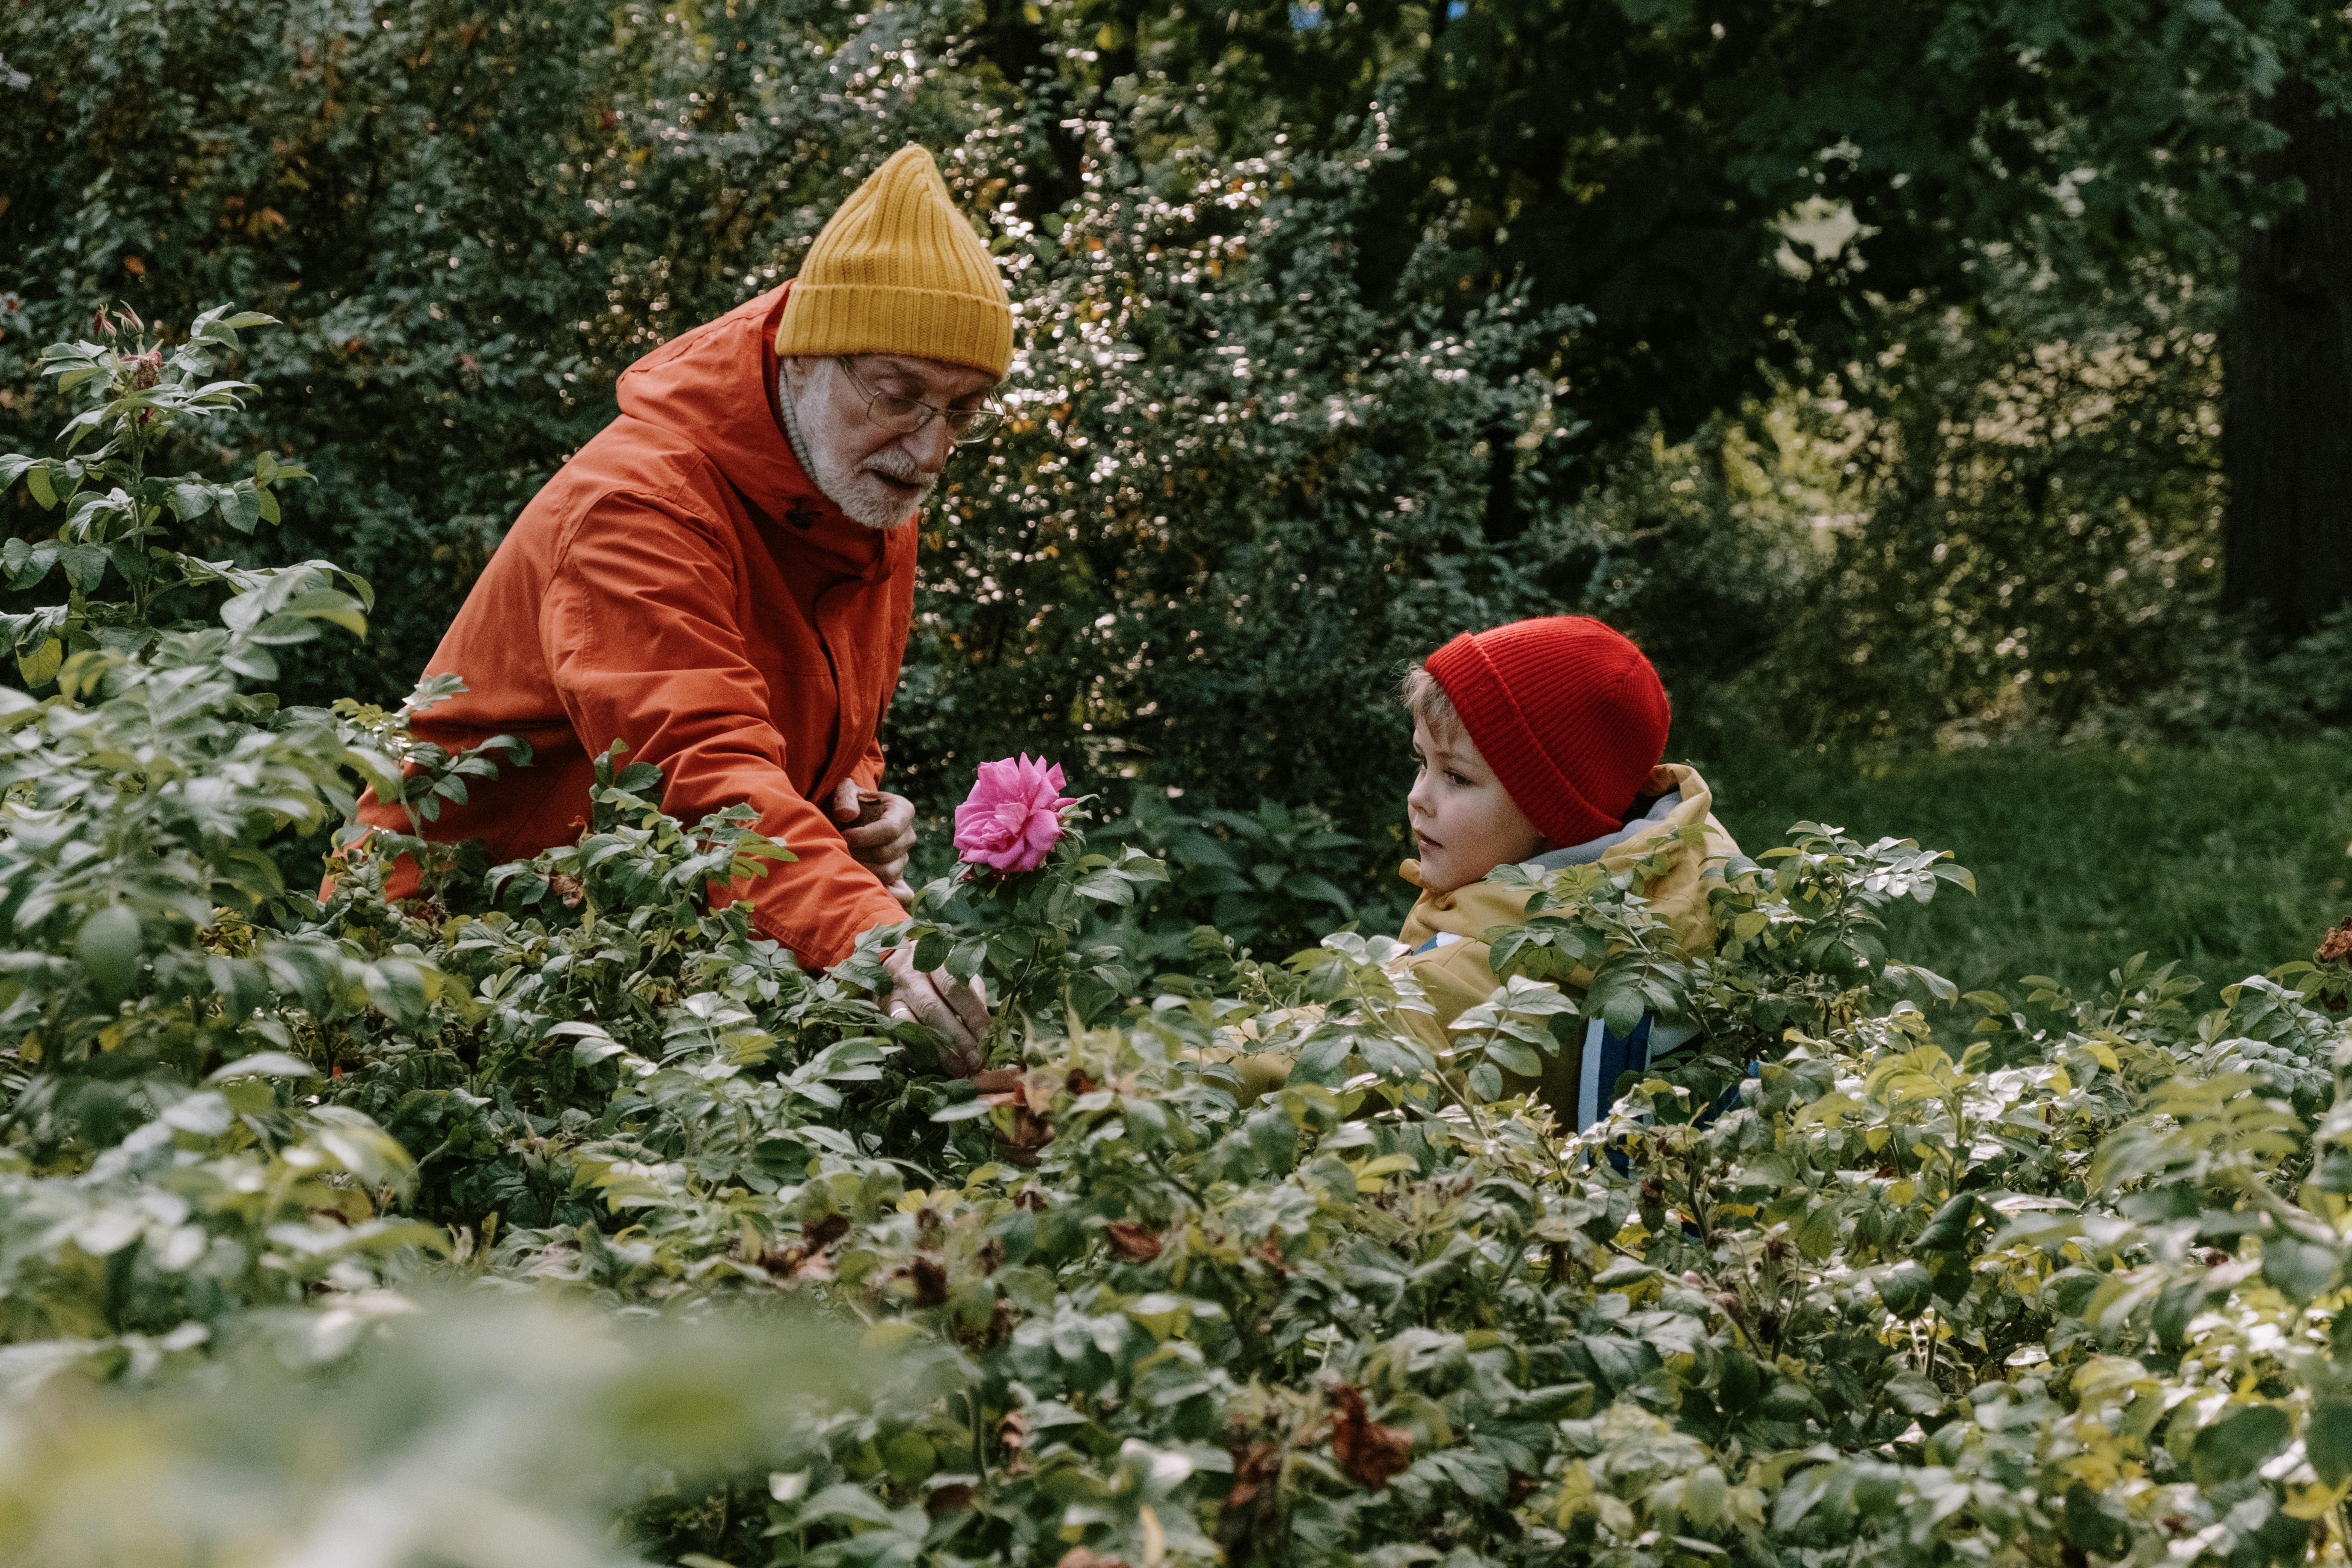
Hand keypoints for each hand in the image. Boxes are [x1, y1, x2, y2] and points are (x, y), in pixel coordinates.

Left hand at [831, 779, 916, 890]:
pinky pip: (902, 893)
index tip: (844, 835)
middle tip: (839, 849)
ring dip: (863, 870)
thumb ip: (845, 797)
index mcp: (902, 810)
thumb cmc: (846, 803)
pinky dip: (890, 896)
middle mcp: (908, 835)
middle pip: (887, 853)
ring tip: (845, 861)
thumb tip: (848, 815)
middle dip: (860, 853)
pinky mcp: (897, 877)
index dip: (865, 836)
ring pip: (888, 872)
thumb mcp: (844, 790)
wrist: (847, 821)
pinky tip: (870, 893)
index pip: (890, 829)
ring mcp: (903, 858)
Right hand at [881, 944, 989, 1075]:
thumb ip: (972, 995)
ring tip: (959, 1069)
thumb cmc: (936, 971)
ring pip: (914, 1026)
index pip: (955, 987)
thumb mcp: (958, 973)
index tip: (987, 1038)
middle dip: (958, 1039)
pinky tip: (935, 1066)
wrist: (892, 961)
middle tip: (976, 1061)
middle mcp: (911, 976)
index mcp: (935, 961)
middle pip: (934, 1009)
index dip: (972, 1014)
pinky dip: (918, 1054)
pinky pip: (900, 1037)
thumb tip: (987, 1029)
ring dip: (938, 1051)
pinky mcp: (884, 1013)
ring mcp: (894, 995)